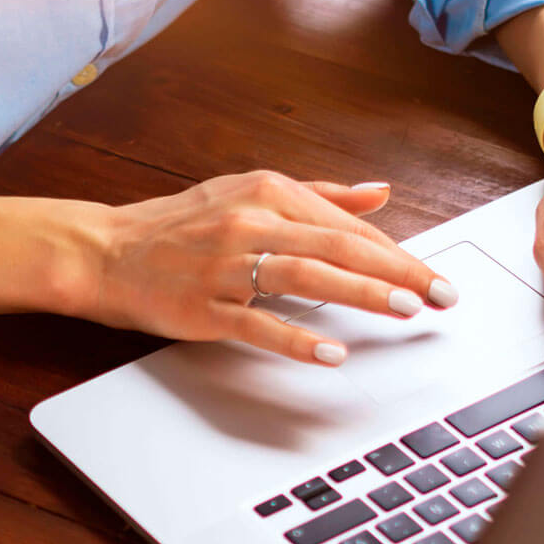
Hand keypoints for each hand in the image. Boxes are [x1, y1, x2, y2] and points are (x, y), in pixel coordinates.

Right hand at [74, 171, 457, 364]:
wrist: (105, 250)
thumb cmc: (180, 225)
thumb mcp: (250, 193)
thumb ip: (320, 195)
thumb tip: (379, 193)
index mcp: (268, 192)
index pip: (348, 227)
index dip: (398, 253)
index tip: (434, 278)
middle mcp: (251, 223)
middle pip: (338, 248)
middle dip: (396, 272)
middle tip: (439, 295)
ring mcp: (226, 265)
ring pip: (306, 277)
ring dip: (360, 293)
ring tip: (403, 309)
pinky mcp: (204, 306)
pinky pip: (258, 323)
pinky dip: (297, 338)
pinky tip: (331, 351)